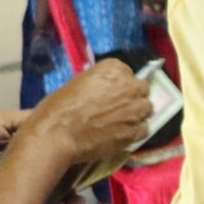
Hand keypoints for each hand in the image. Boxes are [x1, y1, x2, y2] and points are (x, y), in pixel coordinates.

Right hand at [28, 59, 151, 166]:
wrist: (57, 134)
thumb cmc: (59, 107)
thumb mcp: (78, 84)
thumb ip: (98, 84)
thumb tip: (104, 91)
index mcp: (113, 69)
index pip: (126, 72)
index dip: (118, 84)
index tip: (110, 92)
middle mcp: (129, 86)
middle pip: (141, 89)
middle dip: (132, 96)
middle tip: (119, 107)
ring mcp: (135, 109)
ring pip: (146, 108)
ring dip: (137, 113)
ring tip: (121, 121)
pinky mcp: (135, 131)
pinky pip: (144, 129)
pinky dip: (135, 131)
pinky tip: (122, 134)